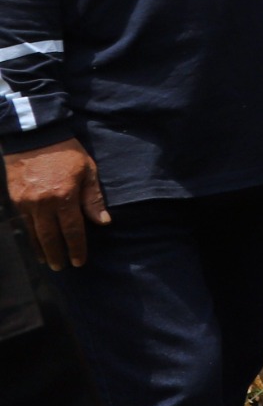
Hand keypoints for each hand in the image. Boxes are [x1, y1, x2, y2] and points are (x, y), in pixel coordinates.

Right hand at [4, 139, 108, 268]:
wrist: (35, 137)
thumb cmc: (67, 153)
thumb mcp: (88, 171)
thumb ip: (93, 199)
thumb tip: (103, 222)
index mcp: (65, 196)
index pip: (72, 230)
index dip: (76, 248)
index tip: (80, 261)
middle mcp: (43, 204)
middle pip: (51, 237)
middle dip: (57, 254)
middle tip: (62, 267)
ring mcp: (26, 203)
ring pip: (34, 234)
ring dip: (41, 249)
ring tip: (48, 262)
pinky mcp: (15, 200)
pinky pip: (23, 224)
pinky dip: (29, 236)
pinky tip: (35, 244)